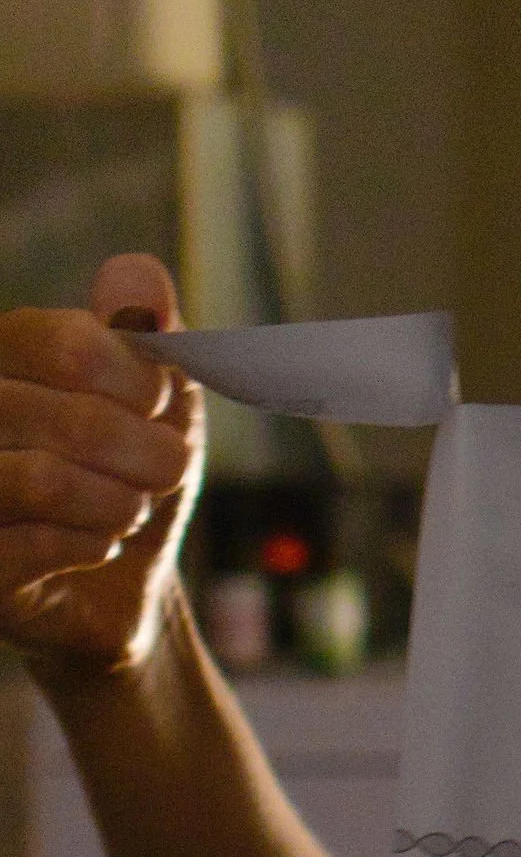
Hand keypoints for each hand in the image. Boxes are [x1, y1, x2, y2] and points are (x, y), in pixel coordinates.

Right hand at [0, 254, 204, 676]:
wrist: (117, 581)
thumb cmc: (128, 473)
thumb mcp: (153, 396)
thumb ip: (143, 331)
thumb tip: (138, 275)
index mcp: (0, 352)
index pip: (68, 346)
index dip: (138, 382)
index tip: (159, 404)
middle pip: (72, 420)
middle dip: (146, 455)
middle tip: (167, 469)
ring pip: (45, 482)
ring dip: (120, 503)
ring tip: (130, 508)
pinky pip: (31, 549)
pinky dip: (90, 547)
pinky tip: (97, 543)